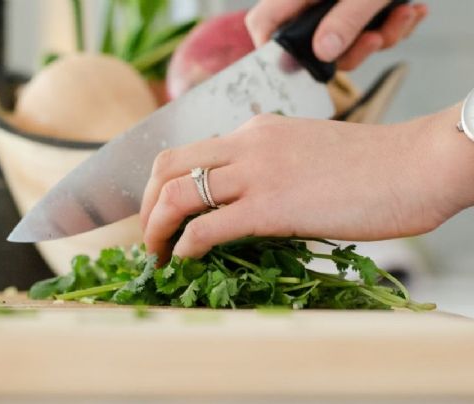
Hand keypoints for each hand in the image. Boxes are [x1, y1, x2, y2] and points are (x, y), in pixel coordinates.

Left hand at [140, 105, 473, 260]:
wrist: (417, 164)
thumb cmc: (371, 167)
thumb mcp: (305, 153)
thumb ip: (268, 169)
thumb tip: (242, 207)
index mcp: (254, 131)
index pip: (187, 152)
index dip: (161, 185)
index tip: (161, 214)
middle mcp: (246, 144)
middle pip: (166, 166)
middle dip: (145, 205)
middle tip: (149, 237)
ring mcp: (256, 173)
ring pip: (176, 194)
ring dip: (155, 229)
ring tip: (157, 256)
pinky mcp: (271, 206)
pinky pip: (207, 227)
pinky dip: (184, 246)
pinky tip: (184, 260)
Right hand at [245, 0, 427, 69]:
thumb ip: (346, 19)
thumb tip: (325, 54)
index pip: (264, 24)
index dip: (272, 51)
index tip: (297, 69)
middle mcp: (312, 2)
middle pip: (313, 44)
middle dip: (353, 49)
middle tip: (376, 38)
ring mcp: (335, 5)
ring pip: (346, 41)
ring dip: (381, 36)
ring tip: (404, 14)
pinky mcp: (357, 7)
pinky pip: (367, 30)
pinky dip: (392, 26)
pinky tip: (411, 11)